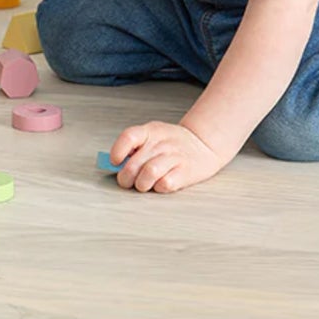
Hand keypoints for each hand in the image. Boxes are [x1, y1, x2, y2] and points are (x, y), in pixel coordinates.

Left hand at [110, 121, 228, 193]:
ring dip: (141, 184)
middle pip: (134, 163)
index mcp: (150, 131)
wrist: (203, 144)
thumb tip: (114, 164)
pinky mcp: (185, 172)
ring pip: (149, 173)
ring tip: (143, 185)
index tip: (114, 161)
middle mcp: (161, 143)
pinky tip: (160, 184)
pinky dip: (159, 188)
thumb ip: (134, 147)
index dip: (118, 151)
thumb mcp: (153, 135)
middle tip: (127, 181)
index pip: (128, 137)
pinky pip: (165, 184)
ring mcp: (174, 157)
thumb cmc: (172, 143)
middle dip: (125, 178)